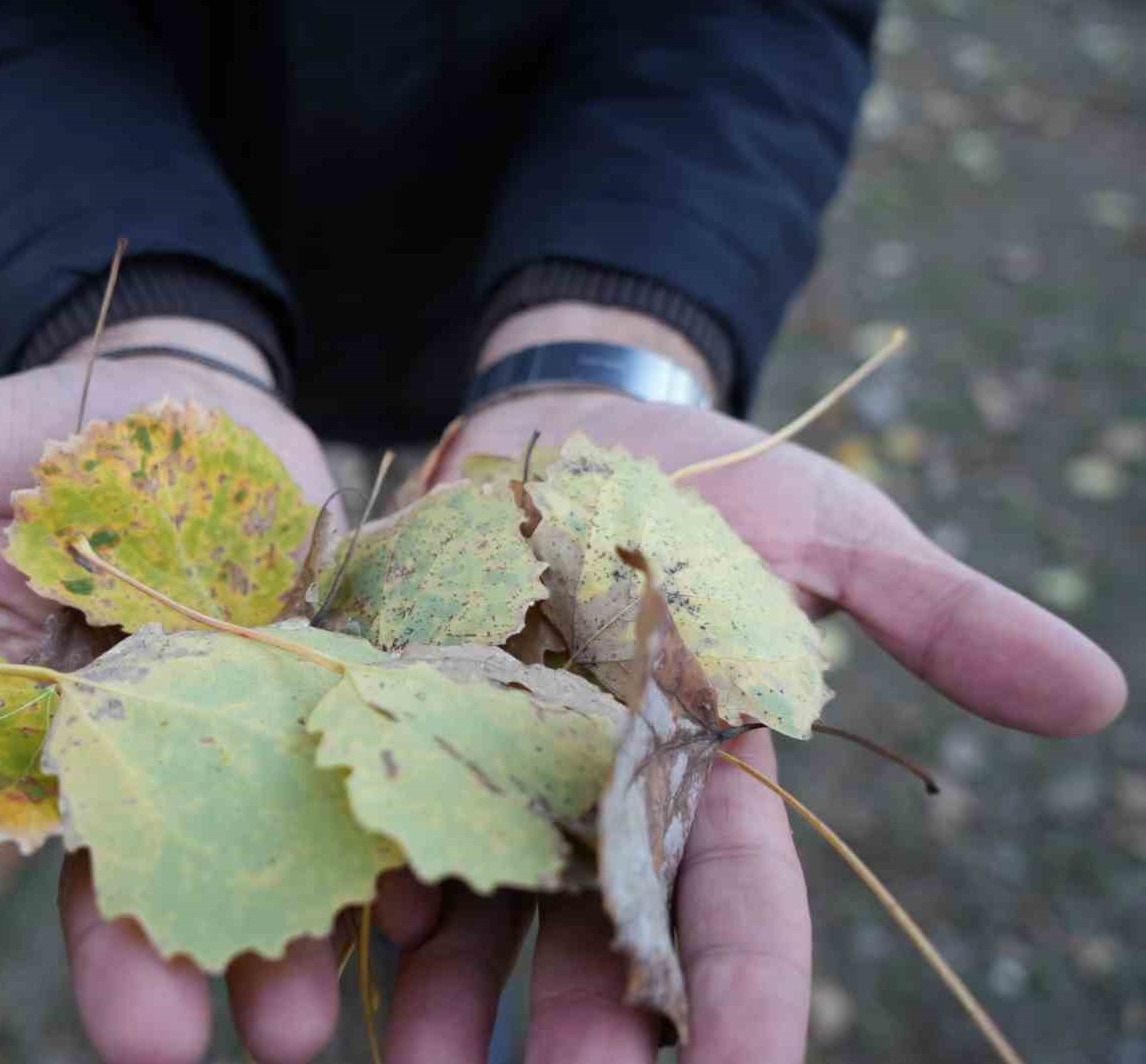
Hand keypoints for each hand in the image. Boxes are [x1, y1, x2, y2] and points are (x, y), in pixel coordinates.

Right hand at [0, 334, 388, 1062]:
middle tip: (143, 1047)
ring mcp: (230, 727)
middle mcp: (121, 747)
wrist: (194, 398)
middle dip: (122, 958)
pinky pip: (355, 779)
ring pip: (242, 852)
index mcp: (8, 715)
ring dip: (268, 946)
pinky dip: (381, 848)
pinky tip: (406, 909)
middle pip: (112, 869)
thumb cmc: (42, 433)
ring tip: (290, 1028)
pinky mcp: (328, 690)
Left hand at [390, 387, 1125, 1062]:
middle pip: (596, 934)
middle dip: (587, 1028)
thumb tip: (1094, 694)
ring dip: (448, 997)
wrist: (564, 419)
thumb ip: (935, 616)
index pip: (738, 905)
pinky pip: (379, 809)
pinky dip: (367, 874)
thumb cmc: (712, 480)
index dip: (747, 998)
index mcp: (702, 769)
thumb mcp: (830, 533)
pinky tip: (350, 936)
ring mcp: (492, 760)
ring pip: (476, 904)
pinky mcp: (403, 712)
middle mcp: (594, 792)